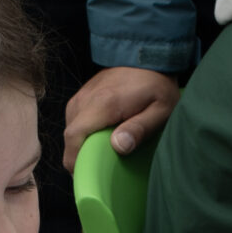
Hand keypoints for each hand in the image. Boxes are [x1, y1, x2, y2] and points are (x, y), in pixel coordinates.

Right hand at [61, 66, 180, 170]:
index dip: (75, 162)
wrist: (147, 55)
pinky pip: (75, 122)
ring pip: (71, 131)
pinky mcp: (81, 97)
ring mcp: (80, 97)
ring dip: (83, 145)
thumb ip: (140, 128)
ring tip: (104, 153)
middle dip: (81, 158)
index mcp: (101, 104)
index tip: (88, 177)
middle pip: (70, 139)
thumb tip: (118, 146)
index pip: (74, 138)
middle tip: (102, 170)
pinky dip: (84, 134)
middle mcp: (84, 100)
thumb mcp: (161, 110)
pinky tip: (102, 138)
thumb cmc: (157, 85)